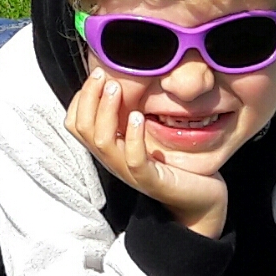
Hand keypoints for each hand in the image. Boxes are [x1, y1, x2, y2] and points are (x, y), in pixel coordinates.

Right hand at [66, 70, 228, 237]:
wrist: (200, 200)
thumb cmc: (172, 163)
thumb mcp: (143, 135)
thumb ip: (128, 116)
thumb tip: (119, 81)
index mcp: (108, 149)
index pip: (75, 124)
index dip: (80, 98)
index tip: (97, 76)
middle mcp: (112, 161)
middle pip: (83, 129)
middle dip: (89, 97)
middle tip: (103, 75)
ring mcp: (129, 173)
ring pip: (103, 143)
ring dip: (106, 111)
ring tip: (117, 89)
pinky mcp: (152, 182)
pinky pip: (134, 161)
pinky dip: (133, 136)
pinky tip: (139, 117)